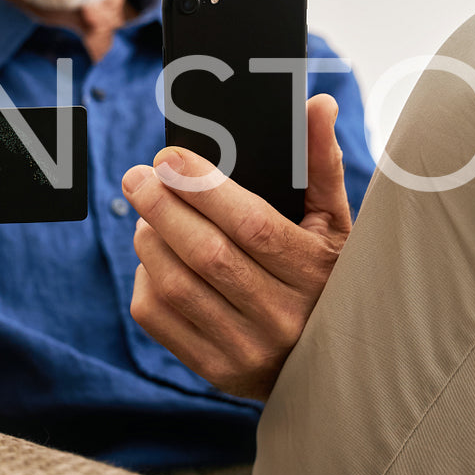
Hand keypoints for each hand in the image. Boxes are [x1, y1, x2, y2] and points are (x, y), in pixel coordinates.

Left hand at [121, 95, 351, 401]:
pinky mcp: (218, 371)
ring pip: (176, 284)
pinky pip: (159, 317)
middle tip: (138, 177)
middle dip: (163, 207)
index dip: (204, 188)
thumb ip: (322, 163)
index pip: (251, 225)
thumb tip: (318, 103)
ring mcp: (249, 351)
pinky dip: (145, 279)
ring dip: (150, 238)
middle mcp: (285, 318)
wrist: (332, 365)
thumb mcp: (336, 224)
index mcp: (316, 274)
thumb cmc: (328, 276)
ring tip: (147, 212)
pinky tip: (154, 256)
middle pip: (206, 254)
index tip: (170, 155)